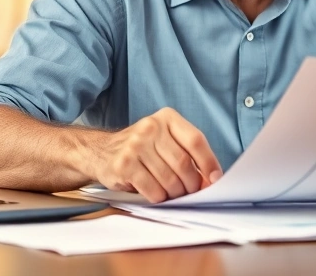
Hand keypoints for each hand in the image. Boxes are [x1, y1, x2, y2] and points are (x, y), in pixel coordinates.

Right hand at [93, 107, 222, 202]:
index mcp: (167, 118)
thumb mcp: (164, 140)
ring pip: (169, 179)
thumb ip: (187, 154)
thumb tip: (211, 179)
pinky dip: (159, 198)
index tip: (215, 179)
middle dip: (192, 184)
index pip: (196, 140)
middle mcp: (150, 127)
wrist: (100, 151)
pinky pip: (152, 190)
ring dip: (176, 193)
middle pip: (183, 163)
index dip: (209, 162)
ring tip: (174, 194)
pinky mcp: (124, 165)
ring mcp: (135, 145)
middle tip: (192, 192)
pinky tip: (156, 194)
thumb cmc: (141, 149)